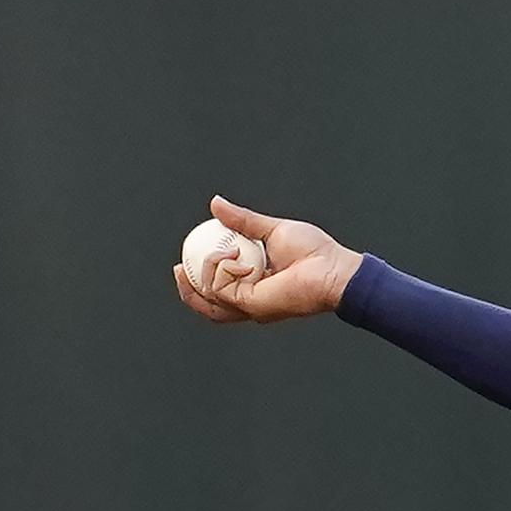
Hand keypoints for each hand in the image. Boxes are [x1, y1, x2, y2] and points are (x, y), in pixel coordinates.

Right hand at [171, 195, 362, 324]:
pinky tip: (228, 253)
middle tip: (178, 268)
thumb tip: (216, 204)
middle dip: (188, 291)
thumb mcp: (271, 228)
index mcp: (255, 286)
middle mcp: (252, 301)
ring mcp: (252, 306)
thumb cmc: (314, 252)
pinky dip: (219, 269)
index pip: (220, 290)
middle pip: (210, 306)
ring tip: (200, 258)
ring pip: (212, 301)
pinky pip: (223, 288)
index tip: (184, 258)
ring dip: (200, 277)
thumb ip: (243, 220)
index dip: (198, 278)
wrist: (333, 267)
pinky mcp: (254, 305)